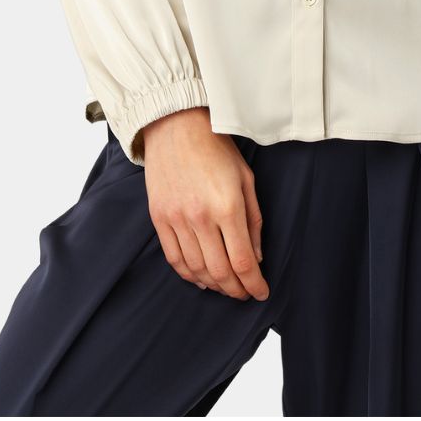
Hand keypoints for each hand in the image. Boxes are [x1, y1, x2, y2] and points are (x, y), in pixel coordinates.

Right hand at [140, 107, 269, 301]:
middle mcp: (201, 217)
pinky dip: (189, 274)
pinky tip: (201, 277)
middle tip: (244, 293)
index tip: (261, 293)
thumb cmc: (216, 148)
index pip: (243, 261)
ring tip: (225, 286)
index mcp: (228, 206)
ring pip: (196, 269)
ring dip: (214, 284)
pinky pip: (174, 258)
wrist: (176, 126)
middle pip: (220, 272)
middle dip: (235, 290)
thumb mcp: (246, 179)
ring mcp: (176, 219)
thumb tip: (257, 257)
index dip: (254, 284)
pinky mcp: (159, 218)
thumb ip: (253, 220)